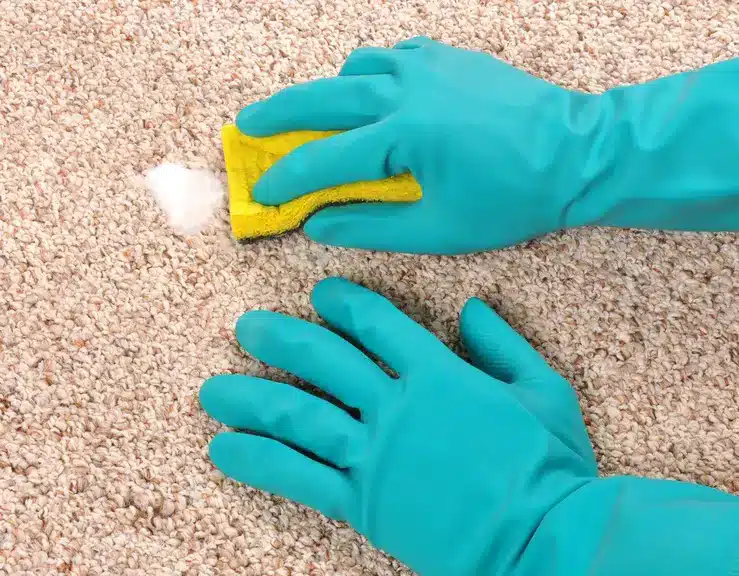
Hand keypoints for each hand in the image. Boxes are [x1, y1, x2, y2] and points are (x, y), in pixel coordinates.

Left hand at [199, 277, 596, 574]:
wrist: (542, 539)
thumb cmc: (549, 465)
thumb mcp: (545, 390)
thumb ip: (503, 344)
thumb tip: (473, 307)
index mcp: (440, 374)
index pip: (378, 324)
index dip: (343, 302)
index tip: (318, 293)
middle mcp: (396, 407)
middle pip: (324, 361)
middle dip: (280, 338)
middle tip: (245, 327)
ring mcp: (374, 455)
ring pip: (298, 415)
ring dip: (250, 396)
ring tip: (213, 388)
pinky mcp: (363, 503)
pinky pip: (299, 477)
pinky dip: (258, 460)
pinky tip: (223, 449)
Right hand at [235, 36, 597, 253]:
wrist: (577, 154)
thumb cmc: (512, 199)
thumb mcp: (438, 229)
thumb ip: (369, 226)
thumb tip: (316, 225)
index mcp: (403, 137)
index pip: (322, 161)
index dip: (284, 181)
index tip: (261, 195)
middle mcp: (407, 90)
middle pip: (321, 97)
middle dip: (277, 114)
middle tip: (245, 126)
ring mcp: (429, 65)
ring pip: (356, 67)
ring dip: (328, 91)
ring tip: (317, 116)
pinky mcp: (449, 56)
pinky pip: (393, 54)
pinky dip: (371, 72)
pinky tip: (375, 93)